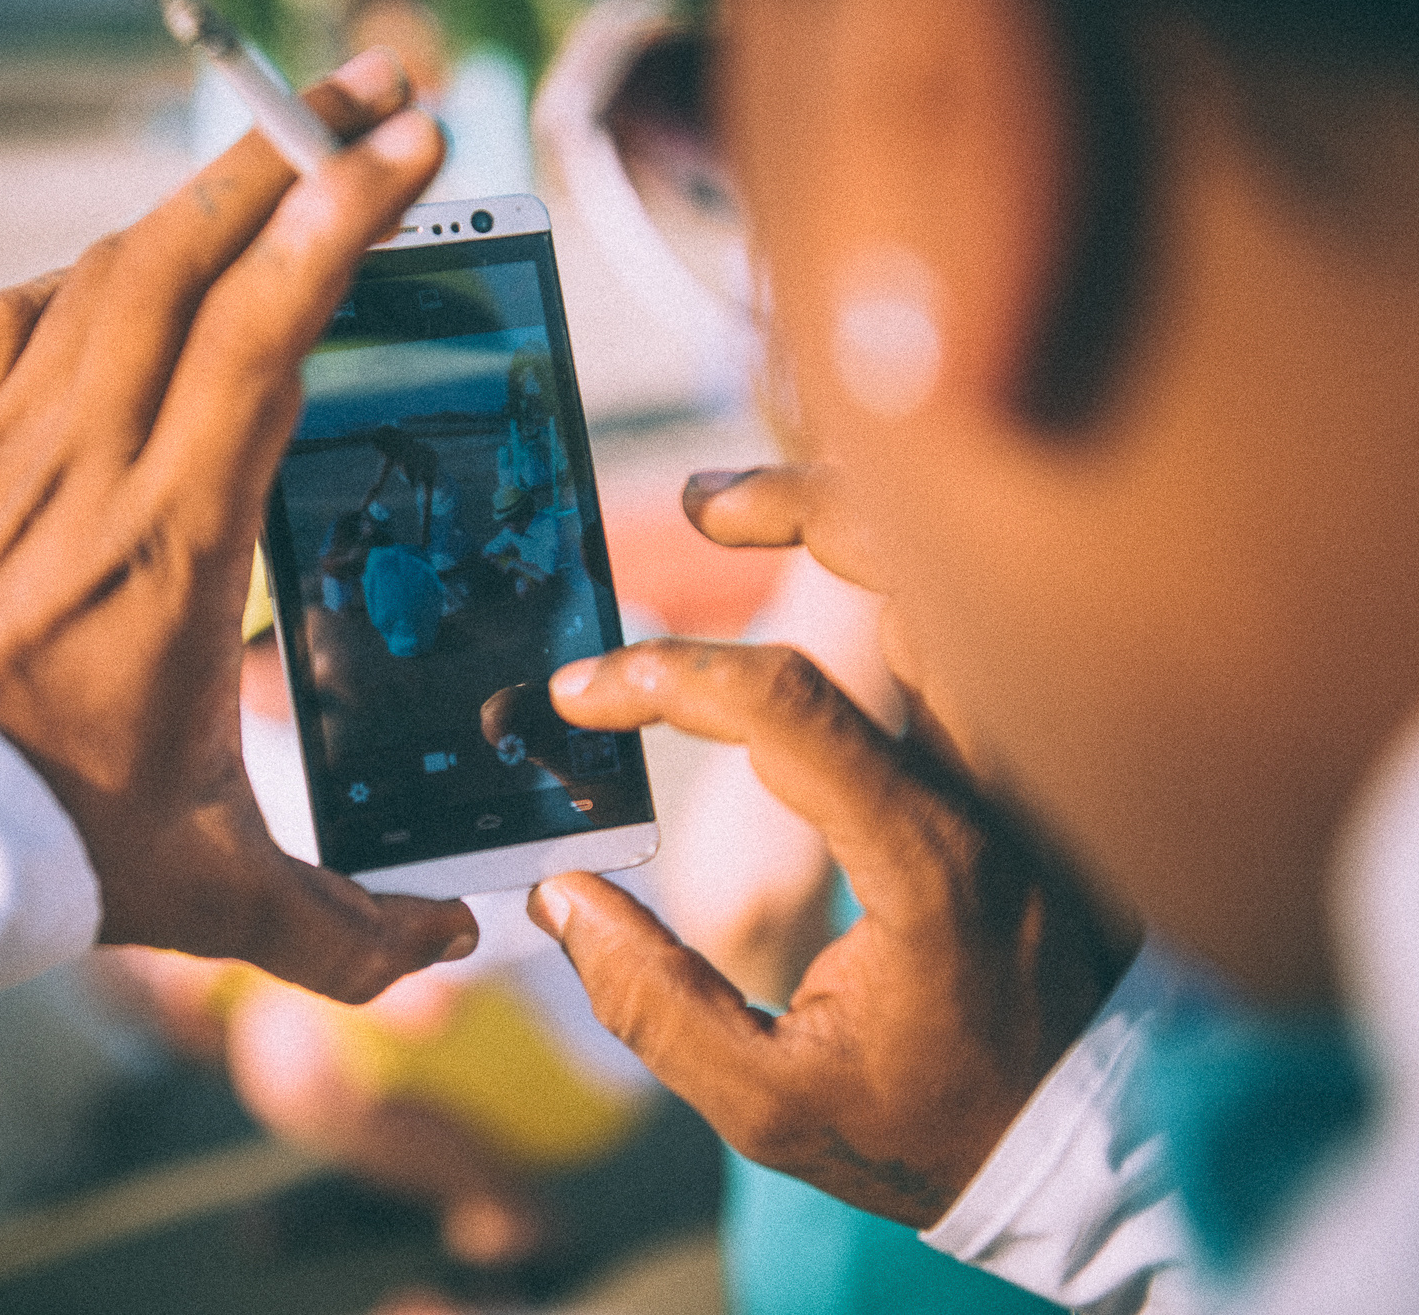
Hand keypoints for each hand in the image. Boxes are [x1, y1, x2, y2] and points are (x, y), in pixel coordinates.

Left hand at [0, 49, 476, 1002]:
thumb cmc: (31, 847)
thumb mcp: (205, 889)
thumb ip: (339, 929)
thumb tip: (446, 958)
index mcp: (171, 541)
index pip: (262, 334)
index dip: (339, 220)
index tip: (408, 143)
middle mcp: (86, 465)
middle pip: (186, 255)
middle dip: (288, 149)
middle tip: (372, 88)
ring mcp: (4, 451)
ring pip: (104, 269)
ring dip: (196, 198)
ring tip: (273, 157)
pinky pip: (16, 324)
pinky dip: (82, 276)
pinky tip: (115, 282)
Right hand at [527, 467, 1136, 1226]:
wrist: (1092, 1155)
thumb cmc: (928, 1130)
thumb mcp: (770, 1106)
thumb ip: (652, 1003)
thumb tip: (560, 897)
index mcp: (931, 864)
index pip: (790, 706)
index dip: (666, 679)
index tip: (583, 694)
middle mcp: (1002, 794)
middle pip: (919, 585)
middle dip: (800, 512)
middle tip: (701, 498)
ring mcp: (1041, 776)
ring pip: (967, 595)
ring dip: (863, 530)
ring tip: (752, 511)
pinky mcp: (1052, 779)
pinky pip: (985, 640)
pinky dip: (909, 585)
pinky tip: (842, 583)